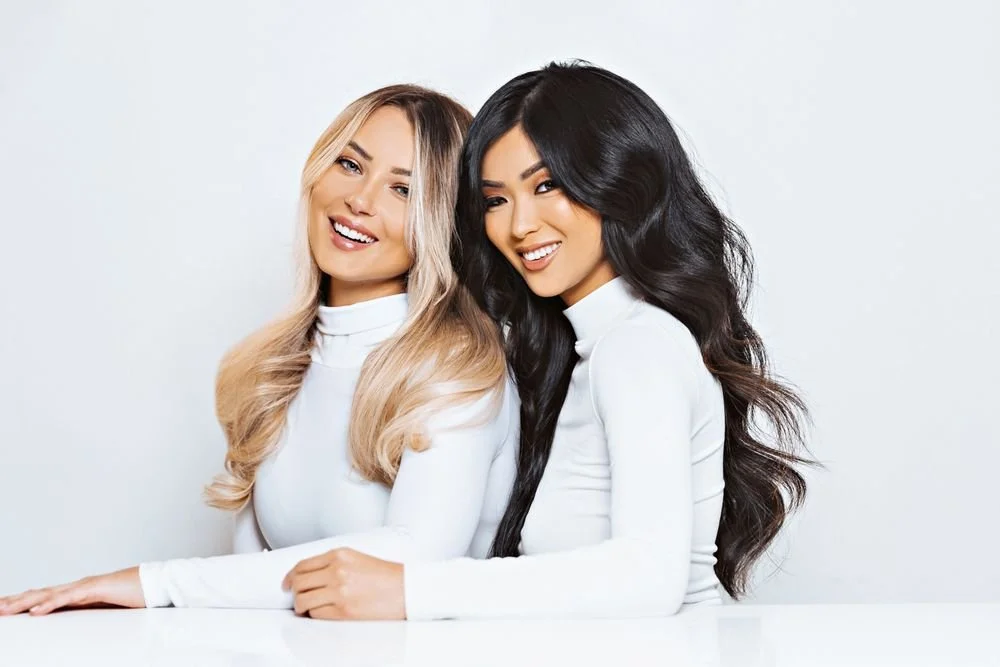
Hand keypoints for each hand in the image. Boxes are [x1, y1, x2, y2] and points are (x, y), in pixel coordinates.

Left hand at [0, 567, 145, 615]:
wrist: (156, 582)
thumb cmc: (135, 594)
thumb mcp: (106, 607)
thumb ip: (89, 610)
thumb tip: (77, 618)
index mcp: (78, 592)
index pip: (43, 597)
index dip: (22, 601)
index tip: (4, 607)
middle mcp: (77, 586)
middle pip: (38, 594)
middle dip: (14, 601)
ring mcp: (84, 586)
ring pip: (46, 595)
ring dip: (23, 603)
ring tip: (3, 610)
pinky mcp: (94, 589)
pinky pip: (68, 599)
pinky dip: (49, 605)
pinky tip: (35, 612)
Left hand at [282, 548, 404, 620]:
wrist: (405, 589)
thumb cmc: (385, 576)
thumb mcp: (356, 558)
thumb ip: (333, 563)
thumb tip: (309, 575)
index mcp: (339, 555)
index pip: (302, 565)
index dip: (289, 576)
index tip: (287, 582)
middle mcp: (336, 571)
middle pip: (298, 582)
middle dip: (292, 591)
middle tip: (294, 596)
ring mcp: (339, 592)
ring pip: (303, 600)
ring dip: (300, 606)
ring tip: (306, 607)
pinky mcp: (343, 611)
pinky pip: (316, 614)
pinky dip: (314, 614)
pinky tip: (320, 612)